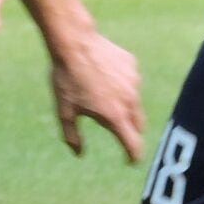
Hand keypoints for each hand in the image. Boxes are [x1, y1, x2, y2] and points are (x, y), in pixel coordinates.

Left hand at [51, 27, 144, 160]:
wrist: (74, 42)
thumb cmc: (66, 78)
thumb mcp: (64, 111)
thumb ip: (72, 136)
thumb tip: (79, 153)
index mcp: (114, 116)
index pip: (133, 144)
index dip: (133, 156)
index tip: (131, 160)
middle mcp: (129, 101)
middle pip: (139, 124)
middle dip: (131, 130)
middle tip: (117, 128)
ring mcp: (134, 82)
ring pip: (135, 101)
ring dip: (125, 104)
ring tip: (102, 92)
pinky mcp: (133, 65)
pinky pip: (131, 81)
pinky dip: (123, 84)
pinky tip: (105, 75)